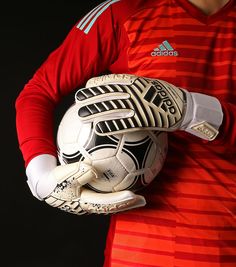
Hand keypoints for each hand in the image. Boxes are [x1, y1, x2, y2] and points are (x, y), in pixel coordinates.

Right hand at [26, 154, 145, 214]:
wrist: (44, 184)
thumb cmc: (53, 180)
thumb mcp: (62, 175)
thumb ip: (77, 172)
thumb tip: (94, 169)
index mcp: (84, 203)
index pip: (106, 204)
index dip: (120, 201)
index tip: (134, 195)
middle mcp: (89, 205)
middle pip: (111, 207)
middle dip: (127, 204)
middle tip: (143, 200)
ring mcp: (89, 201)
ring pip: (109, 202)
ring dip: (123, 200)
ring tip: (137, 194)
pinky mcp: (88, 195)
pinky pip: (105, 195)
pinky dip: (115, 191)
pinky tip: (122, 181)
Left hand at [75, 74, 222, 140]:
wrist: (183, 106)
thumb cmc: (165, 97)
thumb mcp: (149, 87)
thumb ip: (135, 87)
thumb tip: (121, 92)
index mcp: (136, 82)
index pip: (113, 81)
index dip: (98, 84)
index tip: (86, 87)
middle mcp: (134, 92)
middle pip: (108, 94)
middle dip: (91, 97)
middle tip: (77, 100)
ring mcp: (139, 105)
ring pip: (113, 108)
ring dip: (96, 111)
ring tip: (81, 115)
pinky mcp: (145, 118)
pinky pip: (125, 124)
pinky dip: (112, 126)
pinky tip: (99, 129)